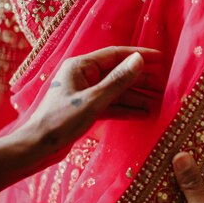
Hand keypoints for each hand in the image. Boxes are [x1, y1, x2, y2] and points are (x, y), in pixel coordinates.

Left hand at [0, 46, 162, 197]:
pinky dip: (127, 109)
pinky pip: (112, 105)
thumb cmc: (61, 121)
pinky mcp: (87, 110)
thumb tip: (139, 60)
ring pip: (117, 92)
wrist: (38, 147)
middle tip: (165, 85)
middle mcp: (84, 76)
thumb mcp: (93, 100)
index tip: (161, 59)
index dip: (139, 56)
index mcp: (81, 66)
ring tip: (160, 102)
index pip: (116, 55)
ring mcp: (85, 93)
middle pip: (119, 74)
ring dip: (138, 97)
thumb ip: (118, 80)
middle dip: (142, 80)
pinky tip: (144, 114)